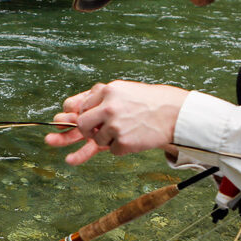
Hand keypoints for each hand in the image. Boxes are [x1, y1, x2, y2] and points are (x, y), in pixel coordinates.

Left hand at [45, 80, 188, 164]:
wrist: (174, 113)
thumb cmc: (145, 101)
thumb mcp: (121, 91)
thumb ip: (95, 97)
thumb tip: (66, 108)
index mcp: (107, 91)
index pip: (81, 107)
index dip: (84, 115)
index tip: (89, 119)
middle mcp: (109, 107)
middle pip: (81, 125)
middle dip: (85, 131)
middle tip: (95, 131)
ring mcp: (115, 126)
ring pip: (96, 140)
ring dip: (107, 139)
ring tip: (127, 129)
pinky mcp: (123, 143)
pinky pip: (111, 150)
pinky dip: (120, 147)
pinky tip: (135, 137)